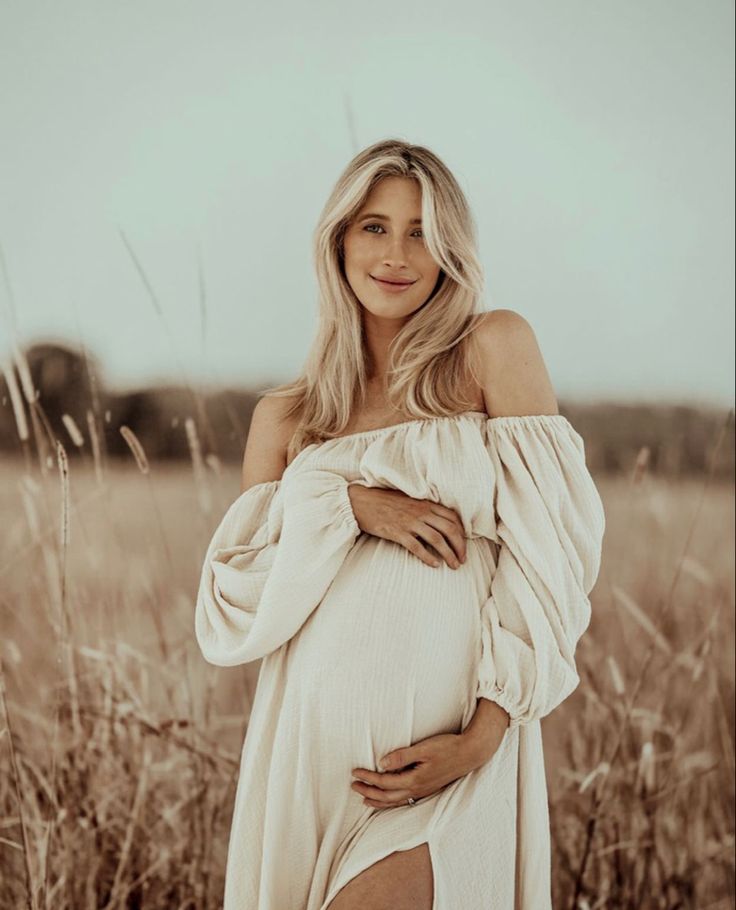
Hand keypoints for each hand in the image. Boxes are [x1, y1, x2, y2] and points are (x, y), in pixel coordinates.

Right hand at [347, 483, 466, 568]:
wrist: (362, 502)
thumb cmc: (385, 502)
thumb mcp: (409, 501)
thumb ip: (425, 509)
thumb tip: (439, 522)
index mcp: (426, 503)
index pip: (452, 518)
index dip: (462, 534)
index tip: (463, 546)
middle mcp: (421, 512)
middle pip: (449, 530)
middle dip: (460, 547)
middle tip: (462, 560)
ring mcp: (410, 522)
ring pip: (437, 539)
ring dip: (448, 554)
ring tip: (453, 566)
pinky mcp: (398, 532)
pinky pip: (418, 547)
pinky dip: (428, 557)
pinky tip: (435, 565)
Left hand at [350, 732, 483, 808]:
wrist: (470, 754)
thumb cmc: (447, 747)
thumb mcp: (424, 748)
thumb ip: (402, 756)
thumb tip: (382, 763)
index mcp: (414, 779)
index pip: (385, 782)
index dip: (368, 778)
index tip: (355, 772)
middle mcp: (417, 790)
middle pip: (387, 796)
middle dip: (368, 792)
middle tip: (353, 786)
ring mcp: (422, 792)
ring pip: (395, 801)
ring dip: (378, 800)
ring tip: (364, 799)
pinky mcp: (427, 789)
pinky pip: (404, 800)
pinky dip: (391, 802)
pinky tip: (388, 800)